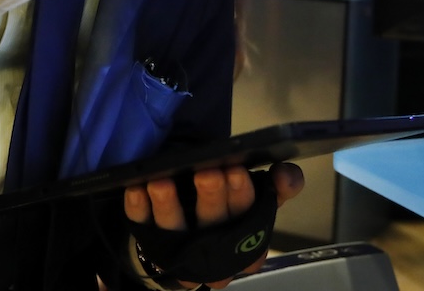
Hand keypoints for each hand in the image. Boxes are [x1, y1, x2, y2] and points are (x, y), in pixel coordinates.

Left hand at [124, 162, 304, 287]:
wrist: (192, 222)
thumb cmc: (230, 205)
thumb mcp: (260, 194)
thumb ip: (278, 184)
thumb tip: (288, 176)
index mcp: (249, 240)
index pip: (252, 224)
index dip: (245, 199)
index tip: (238, 171)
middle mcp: (215, 252)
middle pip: (215, 227)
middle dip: (212, 198)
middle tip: (208, 172)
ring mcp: (181, 250)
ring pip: (175, 232)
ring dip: (168, 206)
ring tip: (162, 181)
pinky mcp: (150, 241)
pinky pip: (142, 226)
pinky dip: (138, 208)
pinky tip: (136, 188)